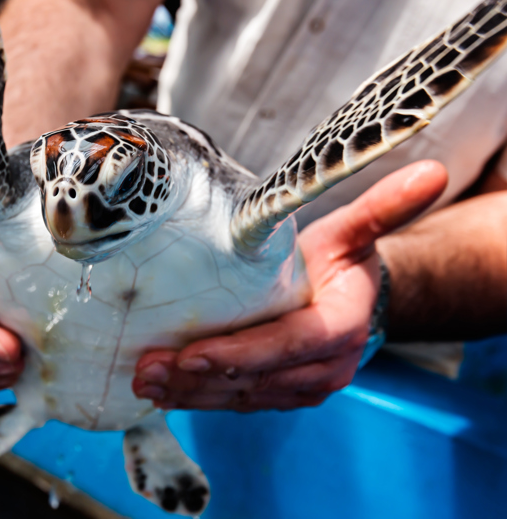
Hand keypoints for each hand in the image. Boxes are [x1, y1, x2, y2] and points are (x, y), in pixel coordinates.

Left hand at [133, 160, 448, 411]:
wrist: (347, 293)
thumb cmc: (341, 259)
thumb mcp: (356, 230)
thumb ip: (381, 207)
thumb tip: (428, 171)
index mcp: (339, 328)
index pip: (288, 346)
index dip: (241, 353)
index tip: (192, 353)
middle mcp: (322, 369)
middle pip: (255, 380)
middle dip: (198, 378)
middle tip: (148, 368)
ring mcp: (297, 388)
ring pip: (239, 397)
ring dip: (189, 393)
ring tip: (144, 379)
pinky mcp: (275, 394)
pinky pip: (235, 402)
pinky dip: (198, 398)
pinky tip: (162, 391)